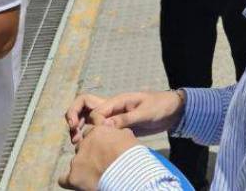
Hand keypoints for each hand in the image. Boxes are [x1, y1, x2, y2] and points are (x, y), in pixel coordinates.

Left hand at [58, 125, 137, 189]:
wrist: (128, 174)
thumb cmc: (132, 154)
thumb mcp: (128, 137)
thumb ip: (117, 133)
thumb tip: (116, 133)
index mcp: (97, 131)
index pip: (91, 132)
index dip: (98, 140)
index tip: (105, 148)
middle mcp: (84, 144)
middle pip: (82, 147)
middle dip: (89, 153)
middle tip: (100, 161)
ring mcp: (76, 161)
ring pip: (75, 162)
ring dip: (83, 166)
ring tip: (95, 174)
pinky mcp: (73, 178)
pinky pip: (63, 179)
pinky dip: (70, 180)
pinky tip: (78, 182)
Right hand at [66, 90, 185, 141]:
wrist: (173, 111)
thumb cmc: (161, 106)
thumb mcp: (146, 112)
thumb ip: (126, 119)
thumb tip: (105, 126)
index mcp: (117, 100)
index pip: (93, 108)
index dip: (89, 121)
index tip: (92, 132)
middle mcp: (112, 107)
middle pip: (84, 107)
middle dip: (74, 117)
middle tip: (73, 133)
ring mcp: (113, 116)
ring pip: (88, 118)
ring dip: (79, 127)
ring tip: (76, 142)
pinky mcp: (116, 126)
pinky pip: (98, 128)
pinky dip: (90, 134)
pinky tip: (89, 145)